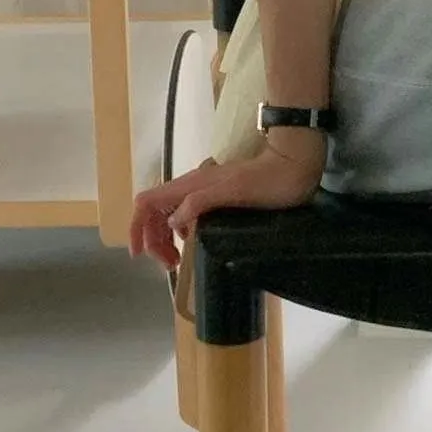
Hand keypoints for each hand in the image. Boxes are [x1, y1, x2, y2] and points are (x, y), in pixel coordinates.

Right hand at [129, 144, 325, 269]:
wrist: (294, 166)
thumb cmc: (268, 183)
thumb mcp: (233, 192)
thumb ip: (200, 202)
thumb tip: (171, 222)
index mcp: (191, 184)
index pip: (146, 202)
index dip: (137, 227)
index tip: (140, 255)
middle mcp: (192, 185)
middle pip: (155, 212)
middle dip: (153, 239)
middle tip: (171, 265)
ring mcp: (204, 190)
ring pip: (169, 214)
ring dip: (165, 238)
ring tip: (178, 260)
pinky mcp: (217, 196)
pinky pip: (186, 215)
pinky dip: (181, 232)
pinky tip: (192, 243)